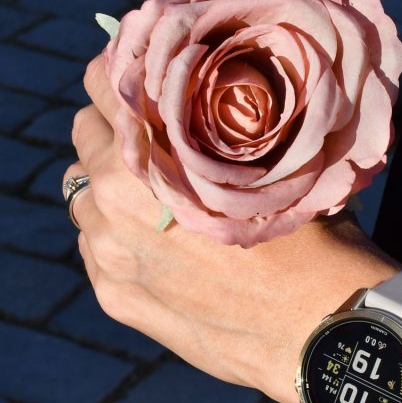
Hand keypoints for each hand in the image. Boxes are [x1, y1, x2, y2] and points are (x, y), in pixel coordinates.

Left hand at [65, 55, 400, 402]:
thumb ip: (221, 137)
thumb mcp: (274, 170)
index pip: (104, 82)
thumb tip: (209, 108)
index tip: (143, 76)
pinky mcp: (115, 295)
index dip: (123, 71)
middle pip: (85, 135)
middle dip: (116, 132)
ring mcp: (109, 251)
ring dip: (110, 187)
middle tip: (157, 139)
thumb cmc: (313, 240)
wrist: (319, 332)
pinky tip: (161, 246)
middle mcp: (114, 196)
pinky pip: (93, 247)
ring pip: (82, 195)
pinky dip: (116, 237)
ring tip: (159, 198)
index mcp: (154, 149)